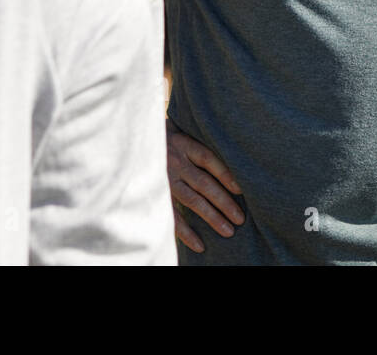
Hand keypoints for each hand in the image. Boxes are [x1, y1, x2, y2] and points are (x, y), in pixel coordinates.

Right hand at [166, 122, 244, 252]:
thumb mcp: (182, 132)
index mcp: (185, 145)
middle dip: (224, 202)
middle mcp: (175, 162)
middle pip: (204, 183)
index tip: (242, 190)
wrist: (134, 139)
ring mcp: (165, 179)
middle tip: (240, 219)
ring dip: (211, 217)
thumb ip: (200, 144)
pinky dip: (185, 231)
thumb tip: (232, 159)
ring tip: (228, 231)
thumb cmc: (167, 137)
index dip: (226, 174)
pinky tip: (199, 244)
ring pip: (192, 200)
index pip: (209, 160)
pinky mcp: (156, 193)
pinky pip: (171, 215)